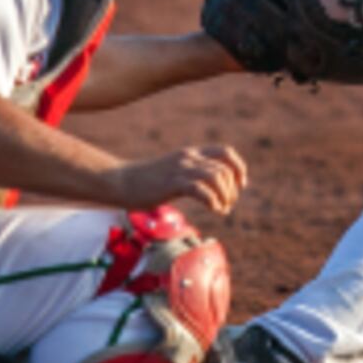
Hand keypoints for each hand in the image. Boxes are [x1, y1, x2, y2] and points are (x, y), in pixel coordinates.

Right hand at [108, 145, 247, 214]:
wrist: (121, 181)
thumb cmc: (146, 182)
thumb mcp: (173, 173)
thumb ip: (191, 176)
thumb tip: (211, 191)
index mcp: (191, 154)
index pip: (226, 152)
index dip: (238, 168)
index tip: (240, 186)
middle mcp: (188, 158)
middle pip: (224, 168)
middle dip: (232, 190)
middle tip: (227, 206)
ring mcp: (180, 169)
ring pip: (216, 176)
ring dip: (225, 195)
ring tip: (221, 209)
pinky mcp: (171, 183)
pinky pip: (200, 189)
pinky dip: (213, 200)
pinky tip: (213, 210)